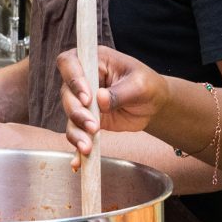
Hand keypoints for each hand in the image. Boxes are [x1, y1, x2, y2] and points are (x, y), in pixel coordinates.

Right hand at [58, 44, 164, 159]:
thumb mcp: (140, 85)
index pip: (70, 63)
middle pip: (67, 93)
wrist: (154, 105)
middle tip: (94, 126)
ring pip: (69, 115)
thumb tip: (100, 99)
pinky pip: (77, 132)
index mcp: (95, 60)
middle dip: (77, 112)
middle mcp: (84, 79)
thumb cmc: (148, 86)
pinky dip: (77, 147)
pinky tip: (78, 161)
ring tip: (88, 147)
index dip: (73, 79)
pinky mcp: (86, 119)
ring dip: (76, 132)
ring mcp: (83, 100)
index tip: (87, 98)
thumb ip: (120, 92)